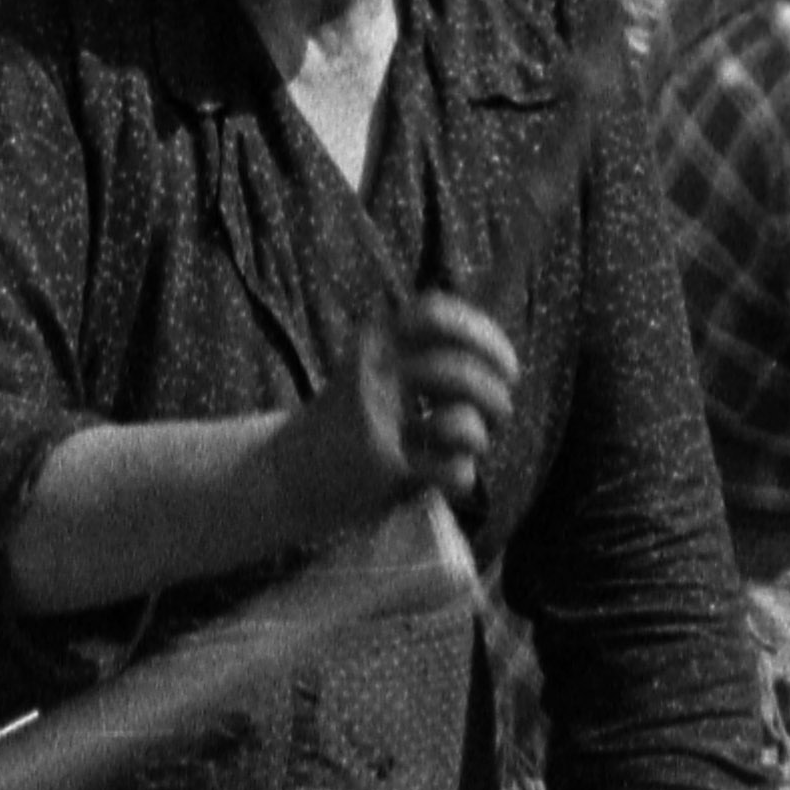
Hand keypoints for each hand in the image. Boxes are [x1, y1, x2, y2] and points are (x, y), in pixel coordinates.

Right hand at [289, 292, 524, 532]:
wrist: (285, 474)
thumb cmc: (349, 421)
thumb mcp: (379, 369)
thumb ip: (433, 347)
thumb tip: (504, 323)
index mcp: (377, 340)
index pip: (438, 313)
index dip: (484, 335)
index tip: (505, 365)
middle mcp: (376, 371)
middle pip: (463, 371)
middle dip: (496, 396)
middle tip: (497, 413)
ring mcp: (377, 418)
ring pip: (464, 423)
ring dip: (479, 437)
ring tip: (465, 443)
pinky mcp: (383, 466)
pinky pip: (456, 470)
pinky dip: (460, 475)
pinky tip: (442, 474)